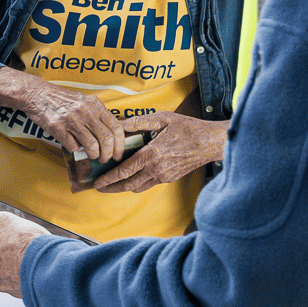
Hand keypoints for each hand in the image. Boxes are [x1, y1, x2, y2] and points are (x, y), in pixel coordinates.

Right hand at [0, 68, 126, 166]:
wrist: (37, 94)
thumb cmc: (62, 99)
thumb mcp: (84, 101)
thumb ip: (97, 115)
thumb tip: (110, 136)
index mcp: (95, 104)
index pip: (116, 127)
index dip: (120, 144)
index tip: (118, 154)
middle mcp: (85, 111)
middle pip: (106, 139)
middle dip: (107, 154)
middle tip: (105, 159)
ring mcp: (71, 119)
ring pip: (91, 145)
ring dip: (93, 155)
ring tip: (92, 156)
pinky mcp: (58, 128)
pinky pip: (73, 146)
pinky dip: (76, 150)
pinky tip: (73, 146)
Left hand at [0, 193, 48, 296]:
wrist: (51, 268)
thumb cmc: (24, 247)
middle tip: (10, 232)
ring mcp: (5, 284)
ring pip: (3, 265)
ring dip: (11, 256)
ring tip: (24, 244)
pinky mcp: (21, 289)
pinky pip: (19, 274)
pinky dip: (23, 266)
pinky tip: (32, 257)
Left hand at [92, 111, 225, 192]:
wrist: (211, 142)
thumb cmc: (187, 128)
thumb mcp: (162, 118)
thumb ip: (138, 122)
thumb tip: (118, 124)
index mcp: (152, 154)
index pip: (124, 171)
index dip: (108, 178)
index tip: (96, 182)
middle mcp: (157, 169)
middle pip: (128, 184)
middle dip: (111, 188)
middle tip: (98, 187)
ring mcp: (164, 176)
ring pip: (138, 187)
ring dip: (123, 187)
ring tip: (111, 185)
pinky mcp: (170, 178)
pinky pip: (148, 184)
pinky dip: (136, 184)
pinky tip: (130, 178)